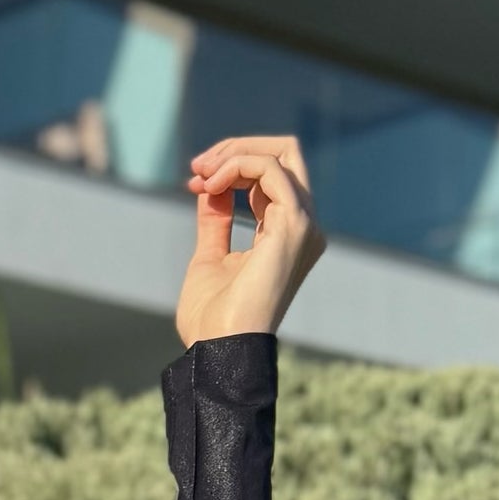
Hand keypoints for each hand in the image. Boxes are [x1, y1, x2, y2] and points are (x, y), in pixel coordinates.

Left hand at [176, 134, 324, 345]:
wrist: (219, 349)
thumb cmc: (213, 320)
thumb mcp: (210, 257)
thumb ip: (216, 220)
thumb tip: (211, 185)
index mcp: (287, 235)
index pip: (271, 177)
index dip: (231, 167)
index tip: (194, 181)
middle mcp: (303, 226)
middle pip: (285, 155)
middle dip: (236, 149)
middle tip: (197, 167)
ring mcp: (304, 225)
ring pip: (281, 154)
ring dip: (232, 155)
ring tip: (200, 174)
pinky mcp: (294, 224)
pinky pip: (270, 169)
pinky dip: (237, 165)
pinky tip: (211, 185)